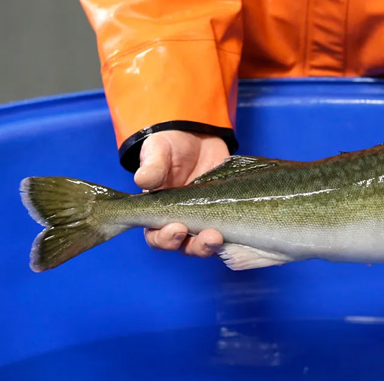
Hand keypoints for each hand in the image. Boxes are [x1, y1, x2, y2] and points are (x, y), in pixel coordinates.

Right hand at [135, 130, 229, 256]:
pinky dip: (232, 237)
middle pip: (184, 246)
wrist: (198, 138)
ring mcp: (203, 220)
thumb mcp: (158, 150)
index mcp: (157, 213)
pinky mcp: (223, 215)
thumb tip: (143, 180)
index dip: (165, 238)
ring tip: (219, 236)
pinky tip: (240, 232)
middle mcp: (179, 222)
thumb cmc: (171, 147)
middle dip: (196, 245)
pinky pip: (228, 232)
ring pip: (206, 244)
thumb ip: (152, 166)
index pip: (156, 237)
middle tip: (208, 237)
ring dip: (212, 245)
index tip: (177, 228)